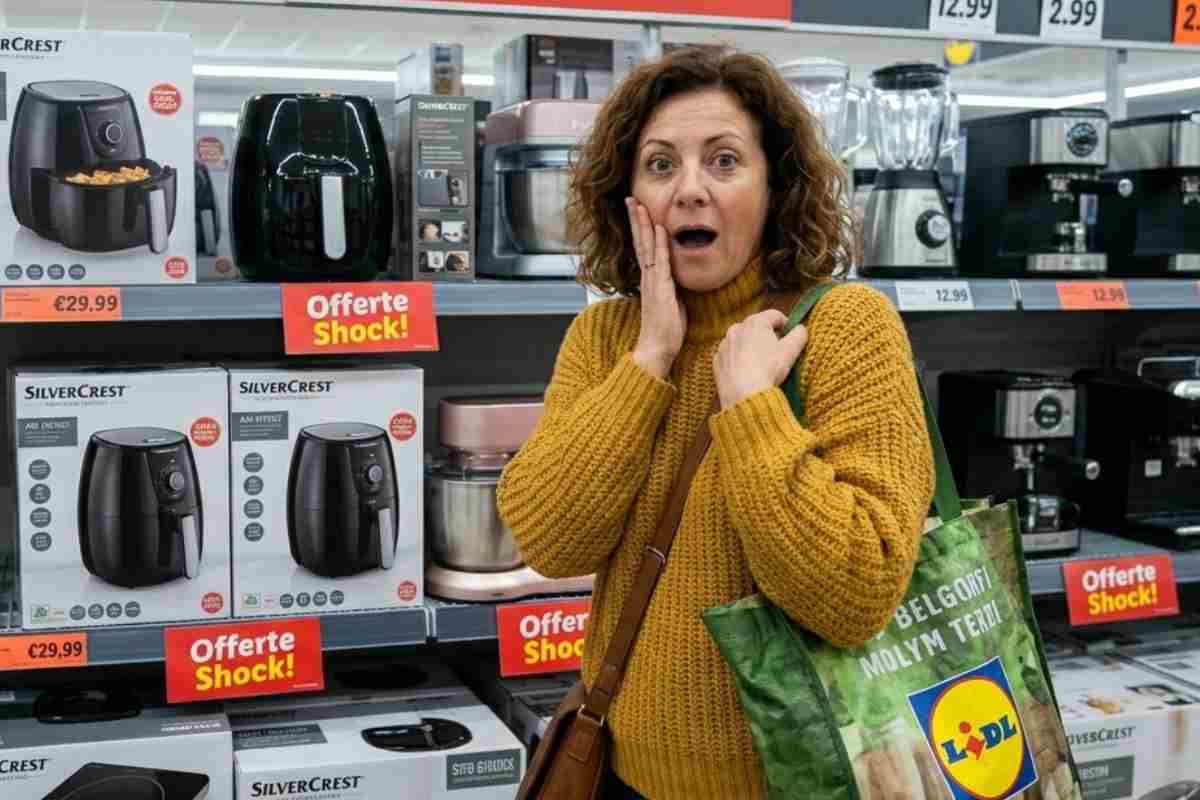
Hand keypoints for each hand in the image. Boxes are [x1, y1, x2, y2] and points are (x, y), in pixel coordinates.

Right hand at [627, 197, 685, 379]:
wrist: (657, 348)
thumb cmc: (665, 330)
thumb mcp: (671, 302)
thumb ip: (671, 288)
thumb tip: (676, 281)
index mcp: (650, 279)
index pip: (644, 248)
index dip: (641, 229)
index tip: (638, 211)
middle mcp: (647, 277)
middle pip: (640, 242)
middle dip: (636, 219)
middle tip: (630, 199)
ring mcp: (652, 281)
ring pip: (646, 247)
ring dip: (643, 225)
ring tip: (638, 205)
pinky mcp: (660, 288)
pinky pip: (660, 262)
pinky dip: (660, 244)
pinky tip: (660, 228)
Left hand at [713, 310, 808, 408]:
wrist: (743, 395)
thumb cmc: (768, 369)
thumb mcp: (790, 351)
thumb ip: (799, 334)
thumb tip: (800, 328)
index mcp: (754, 322)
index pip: (775, 315)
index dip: (787, 324)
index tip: (792, 337)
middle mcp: (736, 329)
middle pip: (757, 328)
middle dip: (768, 337)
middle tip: (778, 353)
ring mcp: (724, 345)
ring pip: (743, 342)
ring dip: (752, 348)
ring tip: (762, 365)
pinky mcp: (717, 361)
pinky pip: (732, 356)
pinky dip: (740, 360)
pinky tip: (748, 373)